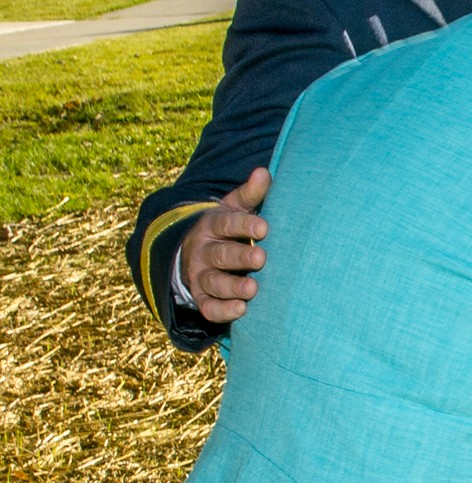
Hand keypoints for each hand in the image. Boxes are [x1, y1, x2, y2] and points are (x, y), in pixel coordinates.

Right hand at [178, 169, 271, 322]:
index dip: (244, 225)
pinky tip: (241, 310)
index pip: (227, 224)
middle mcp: (203, 251)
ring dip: (232, 287)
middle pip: (220, 255)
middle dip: (240, 258)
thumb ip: (251, 193)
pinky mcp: (203, 298)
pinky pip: (209, 308)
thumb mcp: (236, 207)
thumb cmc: (229, 227)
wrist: (196, 252)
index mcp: (213, 225)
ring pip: (214, 282)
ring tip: (252, 290)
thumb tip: (264, 172)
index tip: (264, 227)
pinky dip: (223, 311)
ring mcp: (201, 276)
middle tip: (261, 259)